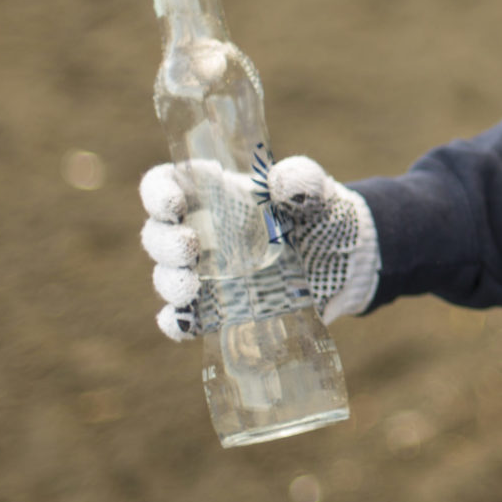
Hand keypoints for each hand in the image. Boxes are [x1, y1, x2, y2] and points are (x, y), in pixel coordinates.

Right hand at [139, 156, 380, 339]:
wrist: (344, 260)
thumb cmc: (319, 215)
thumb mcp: (316, 192)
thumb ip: (301, 179)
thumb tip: (281, 181)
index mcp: (213, 194)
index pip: (165, 185)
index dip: (158, 193)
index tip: (173, 203)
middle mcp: (200, 233)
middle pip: (157, 235)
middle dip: (164, 242)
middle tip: (188, 247)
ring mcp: (206, 274)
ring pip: (166, 277)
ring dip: (169, 281)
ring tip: (190, 285)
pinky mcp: (218, 309)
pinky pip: (183, 319)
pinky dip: (177, 322)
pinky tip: (186, 322)